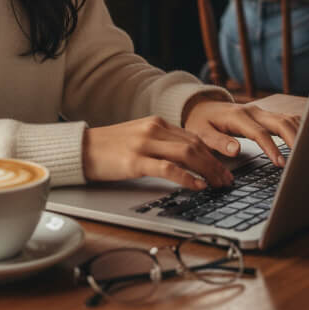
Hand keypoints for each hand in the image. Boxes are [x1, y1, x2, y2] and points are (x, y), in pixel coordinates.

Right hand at [83, 116, 234, 190]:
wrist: (81, 148)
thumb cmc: (109, 148)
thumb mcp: (138, 138)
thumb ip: (160, 143)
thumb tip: (185, 160)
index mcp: (156, 123)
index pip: (193, 136)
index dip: (212, 153)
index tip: (223, 168)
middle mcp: (153, 129)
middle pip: (195, 144)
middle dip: (215, 163)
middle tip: (227, 180)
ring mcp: (144, 144)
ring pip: (187, 153)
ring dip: (208, 170)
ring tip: (218, 184)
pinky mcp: (135, 161)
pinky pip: (168, 168)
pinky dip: (187, 177)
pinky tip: (197, 186)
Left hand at [182, 97, 300, 167]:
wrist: (202, 106)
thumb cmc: (202, 122)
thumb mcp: (202, 133)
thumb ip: (218, 142)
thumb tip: (236, 150)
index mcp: (238, 117)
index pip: (259, 132)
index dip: (271, 148)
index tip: (280, 163)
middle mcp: (253, 111)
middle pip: (280, 122)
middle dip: (294, 139)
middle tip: (303, 159)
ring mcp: (262, 111)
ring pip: (287, 118)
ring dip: (300, 133)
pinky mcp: (266, 115)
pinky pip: (287, 119)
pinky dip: (299, 128)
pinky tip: (307, 140)